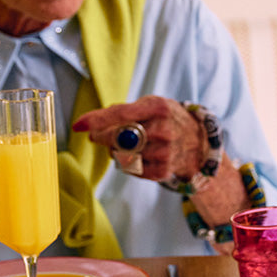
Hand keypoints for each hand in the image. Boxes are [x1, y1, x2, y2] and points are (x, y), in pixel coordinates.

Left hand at [73, 96, 205, 182]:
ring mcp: (164, 152)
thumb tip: (90, 123)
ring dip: (117, 151)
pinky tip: (139, 155)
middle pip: (118, 137)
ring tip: (129, 144)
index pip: (121, 114)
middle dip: (102, 136)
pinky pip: (131, 170)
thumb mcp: (151, 105)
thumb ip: (123, 111)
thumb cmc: (167, 119)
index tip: (79, 124)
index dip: (97, 120)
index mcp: (159, 107)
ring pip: (122, 155)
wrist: (197, 141)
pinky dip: (128, 163)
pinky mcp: (162, 171)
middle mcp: (163, 129)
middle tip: (97, 135)